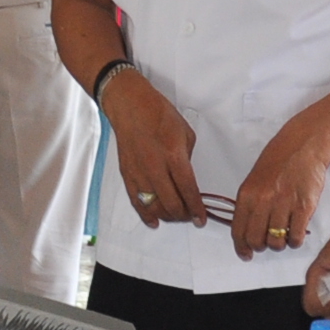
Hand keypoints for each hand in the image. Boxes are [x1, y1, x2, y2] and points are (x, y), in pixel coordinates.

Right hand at [102, 72, 204, 229]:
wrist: (130, 107)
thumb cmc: (159, 115)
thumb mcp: (185, 133)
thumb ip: (187, 160)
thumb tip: (185, 179)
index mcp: (174, 155)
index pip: (188, 190)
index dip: (196, 208)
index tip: (201, 219)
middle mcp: (155, 167)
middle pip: (171, 203)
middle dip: (183, 215)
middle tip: (190, 216)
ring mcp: (139, 173)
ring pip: (153, 206)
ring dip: (167, 216)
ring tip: (175, 216)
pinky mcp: (127, 174)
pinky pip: (136, 201)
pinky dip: (146, 215)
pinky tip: (154, 222)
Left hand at [230, 107, 329, 261]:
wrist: (304, 145)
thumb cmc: (278, 160)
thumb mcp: (254, 180)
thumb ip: (250, 204)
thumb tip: (248, 230)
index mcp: (247, 195)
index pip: (238, 231)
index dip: (241, 247)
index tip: (246, 254)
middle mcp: (263, 201)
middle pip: (256, 240)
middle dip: (261, 246)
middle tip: (267, 242)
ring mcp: (284, 205)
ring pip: (276, 242)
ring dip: (279, 244)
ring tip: (284, 235)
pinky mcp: (304, 207)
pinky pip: (296, 237)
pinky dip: (295, 241)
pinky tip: (296, 233)